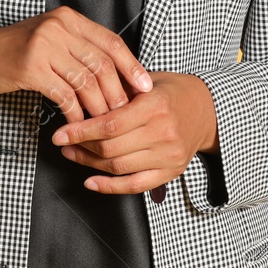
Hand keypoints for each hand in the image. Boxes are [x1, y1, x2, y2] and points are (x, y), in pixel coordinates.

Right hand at [0, 5, 152, 123]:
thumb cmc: (19, 50)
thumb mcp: (52, 38)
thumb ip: (80, 48)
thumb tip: (119, 74)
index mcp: (69, 18)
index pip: (111, 42)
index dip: (132, 66)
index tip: (146, 87)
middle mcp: (58, 27)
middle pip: (101, 64)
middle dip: (117, 93)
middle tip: (125, 114)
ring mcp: (44, 46)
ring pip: (85, 82)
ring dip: (97, 107)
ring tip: (103, 124)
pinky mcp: (30, 68)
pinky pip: (64, 95)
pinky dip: (74, 114)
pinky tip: (77, 125)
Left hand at [51, 70, 218, 193]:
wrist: (208, 110)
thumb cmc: (171, 91)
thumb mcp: (147, 80)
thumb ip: (118, 88)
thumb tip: (79, 97)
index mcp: (155, 105)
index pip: (110, 124)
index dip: (80, 131)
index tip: (60, 133)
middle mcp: (164, 132)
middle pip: (111, 147)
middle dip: (81, 146)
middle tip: (62, 142)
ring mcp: (168, 155)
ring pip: (119, 167)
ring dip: (89, 163)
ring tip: (72, 154)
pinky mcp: (171, 172)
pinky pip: (135, 185)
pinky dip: (109, 187)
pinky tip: (90, 181)